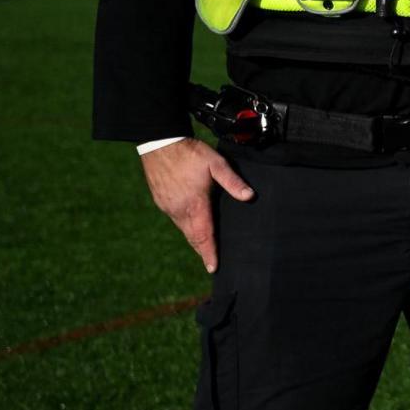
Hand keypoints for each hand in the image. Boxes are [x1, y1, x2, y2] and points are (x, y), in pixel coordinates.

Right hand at [139, 138, 254, 273]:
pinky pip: (175, 220)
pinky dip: (185, 227)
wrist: (159, 142)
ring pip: (183, 229)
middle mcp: (178, 210)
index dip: (209, 253)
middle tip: (212, 262)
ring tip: (205, 248)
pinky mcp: (160, 200)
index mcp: (194, 204)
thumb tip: (250, 196)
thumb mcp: (216, 163)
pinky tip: (192, 226)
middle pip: (192, 237)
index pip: (203, 236)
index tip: (213, 268)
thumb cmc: (190, 152)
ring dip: (194, 239)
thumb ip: (233, 181)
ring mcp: (167, 206)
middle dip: (202, 250)